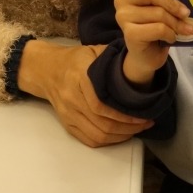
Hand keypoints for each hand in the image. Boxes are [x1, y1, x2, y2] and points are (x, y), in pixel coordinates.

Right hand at [20, 42, 152, 147]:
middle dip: (128, 128)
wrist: (46, 70)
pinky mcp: (67, 124)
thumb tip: (138, 63)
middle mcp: (72, 99)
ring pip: (97, 135)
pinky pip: (88, 140)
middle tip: (145, 123)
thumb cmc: (73, 59)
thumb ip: (113, 58)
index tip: (142, 115)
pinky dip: (107, 142)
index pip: (101, 105)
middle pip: (102, 124)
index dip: (124, 115)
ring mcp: (68, 114)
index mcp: (79, 78)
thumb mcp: (93, 51)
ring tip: (136, 130)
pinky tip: (120, 135)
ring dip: (120, 137)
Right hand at [114, 0, 192, 85]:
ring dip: (176, 23)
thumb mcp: (158, 7)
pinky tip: (171, 38)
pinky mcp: (129, 33)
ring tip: (183, 30)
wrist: (144, 56)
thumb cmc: (153, 27)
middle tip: (187, 14)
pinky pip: (159, 28)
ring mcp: (123, 16)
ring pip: (158, 12)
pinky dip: (170, 34)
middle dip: (173, 4)